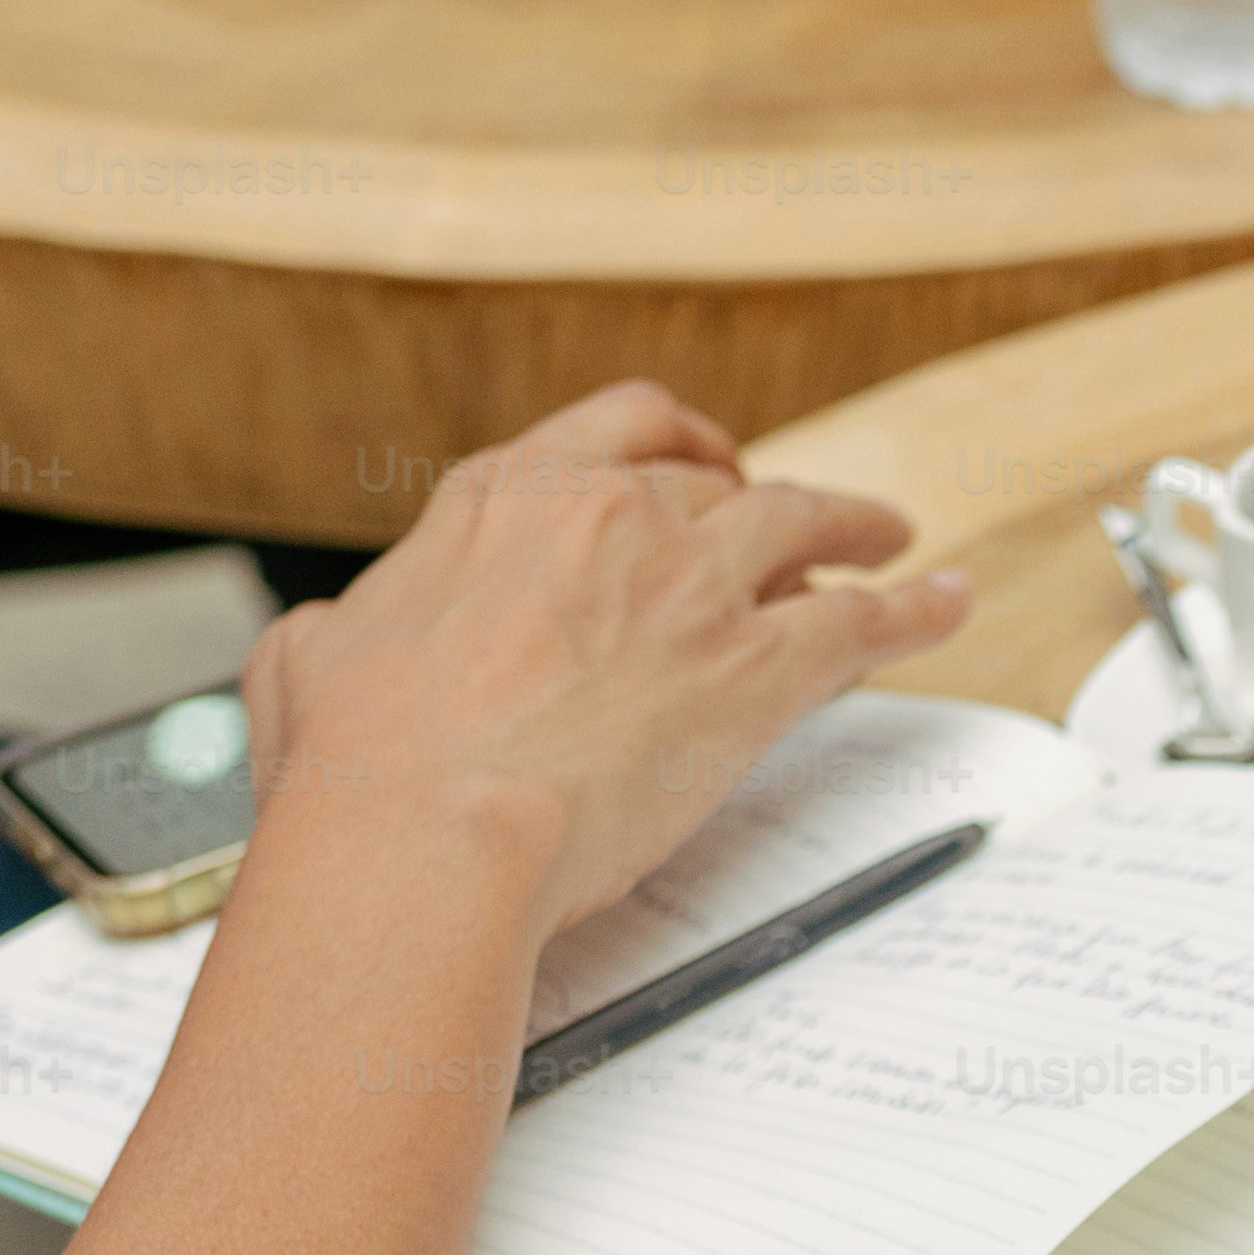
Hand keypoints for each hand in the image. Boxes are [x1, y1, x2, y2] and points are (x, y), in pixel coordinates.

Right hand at [236, 379, 969, 943]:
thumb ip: (343, 631)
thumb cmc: (358, 764)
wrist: (427, 824)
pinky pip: (861, 620)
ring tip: (894, 537)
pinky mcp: (752, 669)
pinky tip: (945, 603)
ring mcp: (689, 585)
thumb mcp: (307, 660)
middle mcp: (606, 519)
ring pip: (804, 526)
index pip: (616, 430)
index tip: (704, 459)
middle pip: (717, 485)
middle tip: (793, 526)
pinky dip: (915, 607)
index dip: (676, 443)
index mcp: (503, 501)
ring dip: (857, 524)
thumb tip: (335, 645)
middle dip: (761, 500)